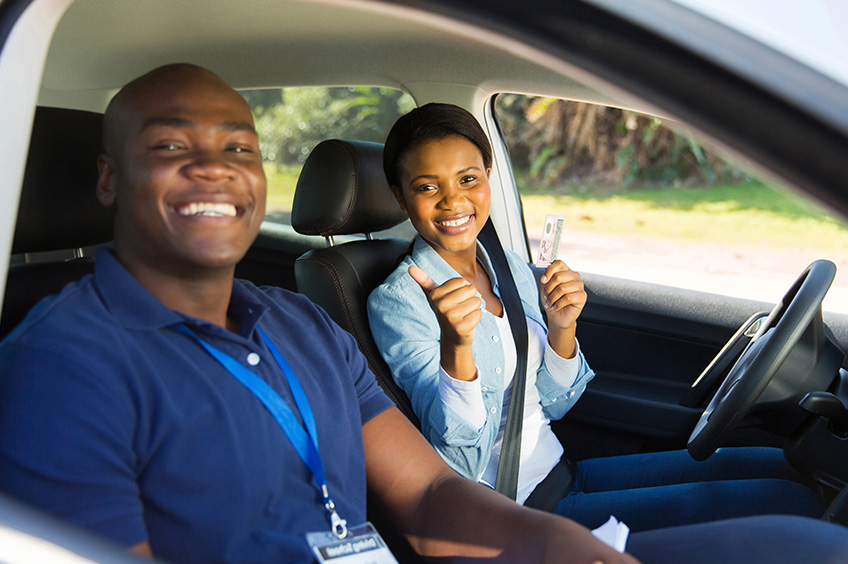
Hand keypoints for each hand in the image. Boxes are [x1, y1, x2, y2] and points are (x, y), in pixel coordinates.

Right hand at [409, 265, 480, 380]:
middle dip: (469, 298)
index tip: (453, 300)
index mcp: (435, 295)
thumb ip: (424, 281)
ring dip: (473, 309)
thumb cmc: (446, 311)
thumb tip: (410, 268)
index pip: (462, 281)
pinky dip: (476, 319)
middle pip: (471, 290)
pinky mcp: (461, 328)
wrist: (452, 336)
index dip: (461, 290)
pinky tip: (467, 324)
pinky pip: (479, 314)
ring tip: (463, 316)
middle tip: (460, 309)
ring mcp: (450, 318)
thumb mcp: (434, 296)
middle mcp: (441, 306)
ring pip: (477, 302)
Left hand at [540, 260, 585, 330]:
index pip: (559, 263)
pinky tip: (556, 307)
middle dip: (548, 289)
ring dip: (552, 298)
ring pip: (562, 288)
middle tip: (546, 296)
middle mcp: (574, 276)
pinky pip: (568, 298)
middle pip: (559, 276)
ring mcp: (579, 286)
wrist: (556, 316)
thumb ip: (546, 276)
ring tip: (550, 303)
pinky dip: (558, 304)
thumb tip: (546, 267)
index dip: (549, 271)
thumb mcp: (545, 286)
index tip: (543, 280)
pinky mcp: (582, 296)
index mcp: (565, 271)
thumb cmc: (552, 300)